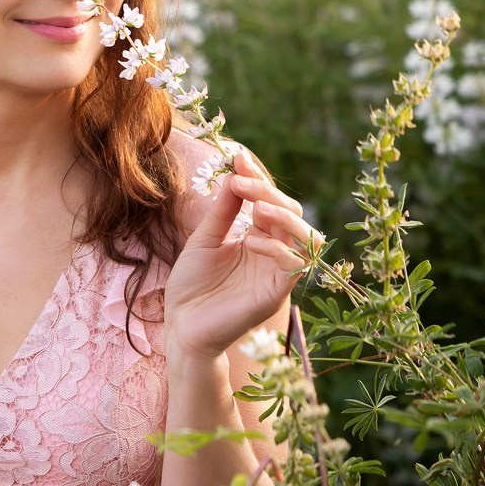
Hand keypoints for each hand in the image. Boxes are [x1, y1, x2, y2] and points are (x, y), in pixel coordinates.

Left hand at [163, 147, 318, 359]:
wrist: (181, 327)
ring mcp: (277, 274)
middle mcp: (272, 253)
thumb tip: (234, 175)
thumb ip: (222, 212)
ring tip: (257, 207)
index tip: (238, 158)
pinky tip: (251, 243)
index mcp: (257, 238)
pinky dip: (277, 249)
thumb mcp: (203, 241)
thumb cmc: (191, 287)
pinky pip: (293, 267)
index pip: (269, 202)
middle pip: (290, 213)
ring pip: (303, 237)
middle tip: (242, 181)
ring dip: (283, 217)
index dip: (257, 179)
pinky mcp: (276, 295)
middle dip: (269, 192)